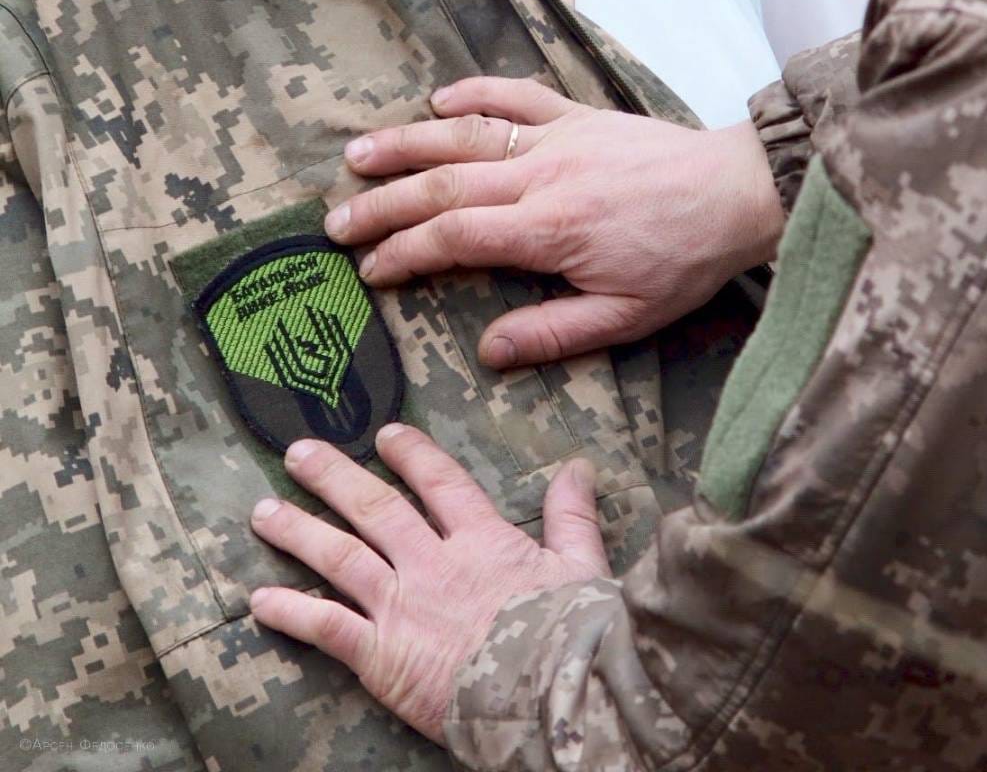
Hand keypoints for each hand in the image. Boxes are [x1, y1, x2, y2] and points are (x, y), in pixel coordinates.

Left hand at [249, 427, 609, 744]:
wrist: (557, 697)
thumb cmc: (575, 637)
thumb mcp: (583, 567)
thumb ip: (573, 515)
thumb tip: (578, 466)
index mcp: (483, 539)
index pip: (440, 481)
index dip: (411, 454)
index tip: (385, 434)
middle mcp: (434, 563)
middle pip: (375, 507)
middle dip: (333, 477)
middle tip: (298, 453)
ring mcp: (404, 607)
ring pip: (340, 557)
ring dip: (299, 531)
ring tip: (264, 512)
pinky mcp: (384, 656)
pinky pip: (327, 627)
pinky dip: (291, 611)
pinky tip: (259, 600)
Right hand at [325, 77, 784, 368]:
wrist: (738, 192)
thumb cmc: (684, 259)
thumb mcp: (626, 317)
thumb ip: (552, 333)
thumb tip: (487, 352)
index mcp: (547, 229)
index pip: (452, 238)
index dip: (402, 254)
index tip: (368, 270)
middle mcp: (541, 175)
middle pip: (442, 185)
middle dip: (382, 204)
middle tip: (335, 221)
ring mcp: (557, 137)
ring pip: (466, 134)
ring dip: (407, 142)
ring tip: (358, 154)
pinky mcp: (577, 114)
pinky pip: (516, 94)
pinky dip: (475, 92)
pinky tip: (438, 99)